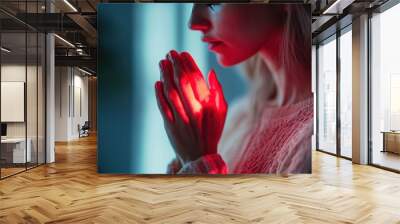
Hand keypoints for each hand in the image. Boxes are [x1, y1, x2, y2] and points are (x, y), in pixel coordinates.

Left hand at [155, 50, 226, 164]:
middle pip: (182, 83)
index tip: (183, 54)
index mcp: (208, 106)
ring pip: (170, 92)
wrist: (200, 156)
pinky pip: (162, 107)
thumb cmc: (211, 132)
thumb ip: (218, 93)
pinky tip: (157, 82)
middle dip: (175, 65)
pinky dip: (159, 94)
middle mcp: (194, 111)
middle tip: (170, 53)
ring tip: (162, 62)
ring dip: (165, 75)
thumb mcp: (221, 113)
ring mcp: (181, 119)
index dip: (188, 64)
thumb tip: (210, 72)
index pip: (196, 79)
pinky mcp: (170, 126)